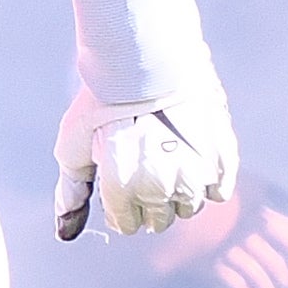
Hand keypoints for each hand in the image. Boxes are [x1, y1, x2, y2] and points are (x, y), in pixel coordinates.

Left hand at [57, 78, 238, 240]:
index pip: (126, 224)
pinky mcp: (222, 154)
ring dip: (177, 194)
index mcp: (122, 184)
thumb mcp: (72, 146)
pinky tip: (193, 161)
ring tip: (167, 160)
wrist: (147, 56)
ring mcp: (195, 171)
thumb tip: (65, 231)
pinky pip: (219, 190)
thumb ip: (72, 193)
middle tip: (142, 168)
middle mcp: (160, 185)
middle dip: (147, 202)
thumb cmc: (102, 99)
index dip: (119, 204)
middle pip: (158, 220)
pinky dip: (208, 183)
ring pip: (189, 207)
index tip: (119, 179)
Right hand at [200, 202, 287, 287]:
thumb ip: (276, 220)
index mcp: (255, 217)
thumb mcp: (247, 209)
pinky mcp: (208, 265)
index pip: (285, 235)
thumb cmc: (218, 212)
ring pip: (257, 276)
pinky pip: (233, 284)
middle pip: (274, 264)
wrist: (177, 215)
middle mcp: (243, 233)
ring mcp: (226, 249)